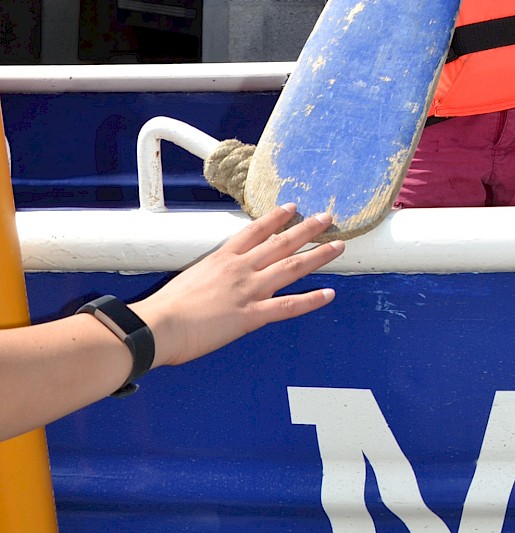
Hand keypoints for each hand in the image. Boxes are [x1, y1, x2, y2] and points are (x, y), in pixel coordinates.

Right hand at [131, 205, 343, 367]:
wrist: (160, 325)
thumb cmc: (165, 308)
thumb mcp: (188, 279)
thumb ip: (208, 277)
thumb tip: (213, 283)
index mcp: (223, 258)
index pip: (255, 231)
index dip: (276, 217)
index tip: (292, 207)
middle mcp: (241, 268)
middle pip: (281, 242)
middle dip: (306, 228)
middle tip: (326, 217)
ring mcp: (249, 290)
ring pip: (291, 267)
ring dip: (318, 255)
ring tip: (338, 245)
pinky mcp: (252, 315)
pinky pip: (288, 306)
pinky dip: (311, 301)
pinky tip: (329, 295)